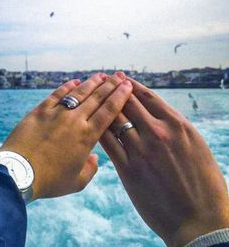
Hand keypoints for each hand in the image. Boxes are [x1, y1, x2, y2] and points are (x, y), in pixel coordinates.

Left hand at [0, 72, 131, 200]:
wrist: (18, 173)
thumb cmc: (49, 181)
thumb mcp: (76, 182)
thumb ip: (90, 169)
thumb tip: (95, 157)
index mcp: (87, 137)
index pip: (108, 111)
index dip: (119, 97)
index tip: (127, 86)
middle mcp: (75, 121)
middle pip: (97, 98)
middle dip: (111, 85)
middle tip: (120, 75)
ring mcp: (57, 114)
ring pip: (79, 93)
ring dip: (92, 83)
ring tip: (101, 75)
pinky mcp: (40, 111)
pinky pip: (57, 95)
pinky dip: (67, 87)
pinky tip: (75, 81)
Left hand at [100, 79, 228, 246]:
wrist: (199, 219)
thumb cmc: (203, 182)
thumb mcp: (195, 145)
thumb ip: (173, 126)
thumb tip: (155, 114)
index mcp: (176, 125)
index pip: (147, 97)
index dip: (131, 85)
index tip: (121, 77)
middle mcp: (157, 133)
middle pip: (128, 104)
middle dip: (113, 89)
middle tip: (104, 79)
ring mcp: (141, 151)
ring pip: (115, 120)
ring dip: (103, 105)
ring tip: (94, 95)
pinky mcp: (128, 170)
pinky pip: (108, 143)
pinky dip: (100, 130)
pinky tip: (93, 122)